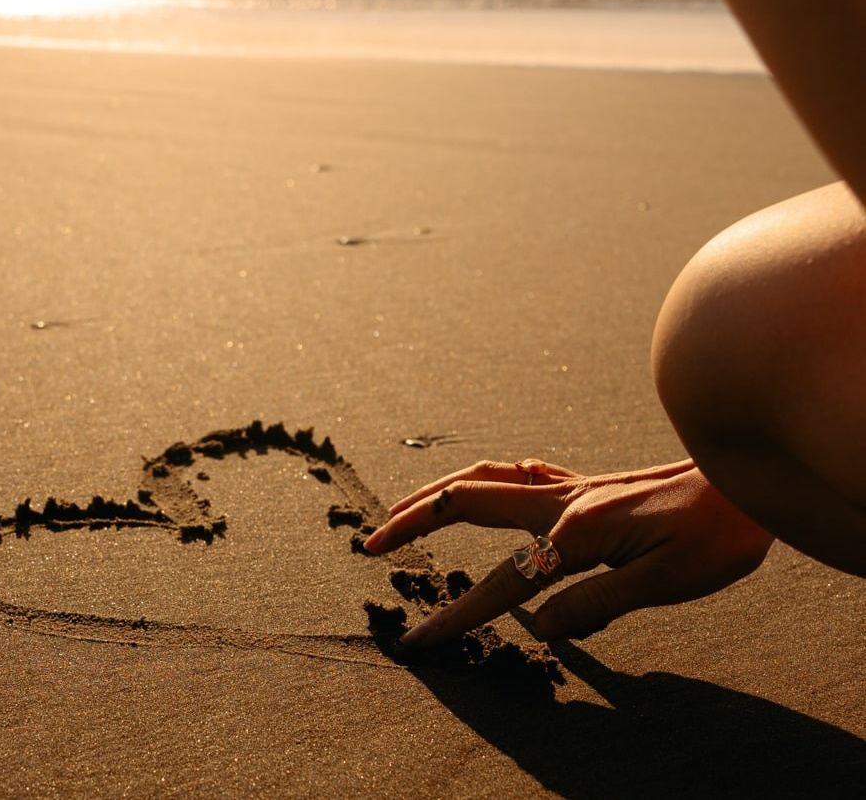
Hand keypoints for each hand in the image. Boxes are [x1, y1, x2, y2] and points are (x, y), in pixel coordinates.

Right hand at [363, 459, 773, 645]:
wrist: (751, 486)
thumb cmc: (717, 534)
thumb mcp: (665, 583)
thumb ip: (594, 604)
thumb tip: (537, 628)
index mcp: (573, 530)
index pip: (501, 584)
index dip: (455, 618)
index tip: (416, 643)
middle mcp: (561, 503)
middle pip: (465, 503)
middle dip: (411, 524)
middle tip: (370, 545)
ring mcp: (572, 490)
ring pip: (485, 480)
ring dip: (437, 495)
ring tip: (404, 512)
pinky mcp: (588, 489)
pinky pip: (520, 477)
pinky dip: (486, 483)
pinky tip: (483, 491)